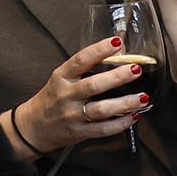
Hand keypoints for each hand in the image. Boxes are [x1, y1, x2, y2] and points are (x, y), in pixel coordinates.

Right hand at [8, 39, 150, 156]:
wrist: (34, 127)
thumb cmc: (53, 97)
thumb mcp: (63, 78)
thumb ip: (86, 67)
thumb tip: (119, 51)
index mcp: (61, 77)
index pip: (80, 60)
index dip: (99, 50)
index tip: (117, 42)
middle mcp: (67, 96)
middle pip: (93, 85)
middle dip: (117, 77)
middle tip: (136, 69)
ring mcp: (73, 116)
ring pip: (101, 109)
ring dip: (124, 103)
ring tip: (143, 97)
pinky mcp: (79, 133)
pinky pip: (103, 129)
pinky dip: (120, 124)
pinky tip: (133, 116)